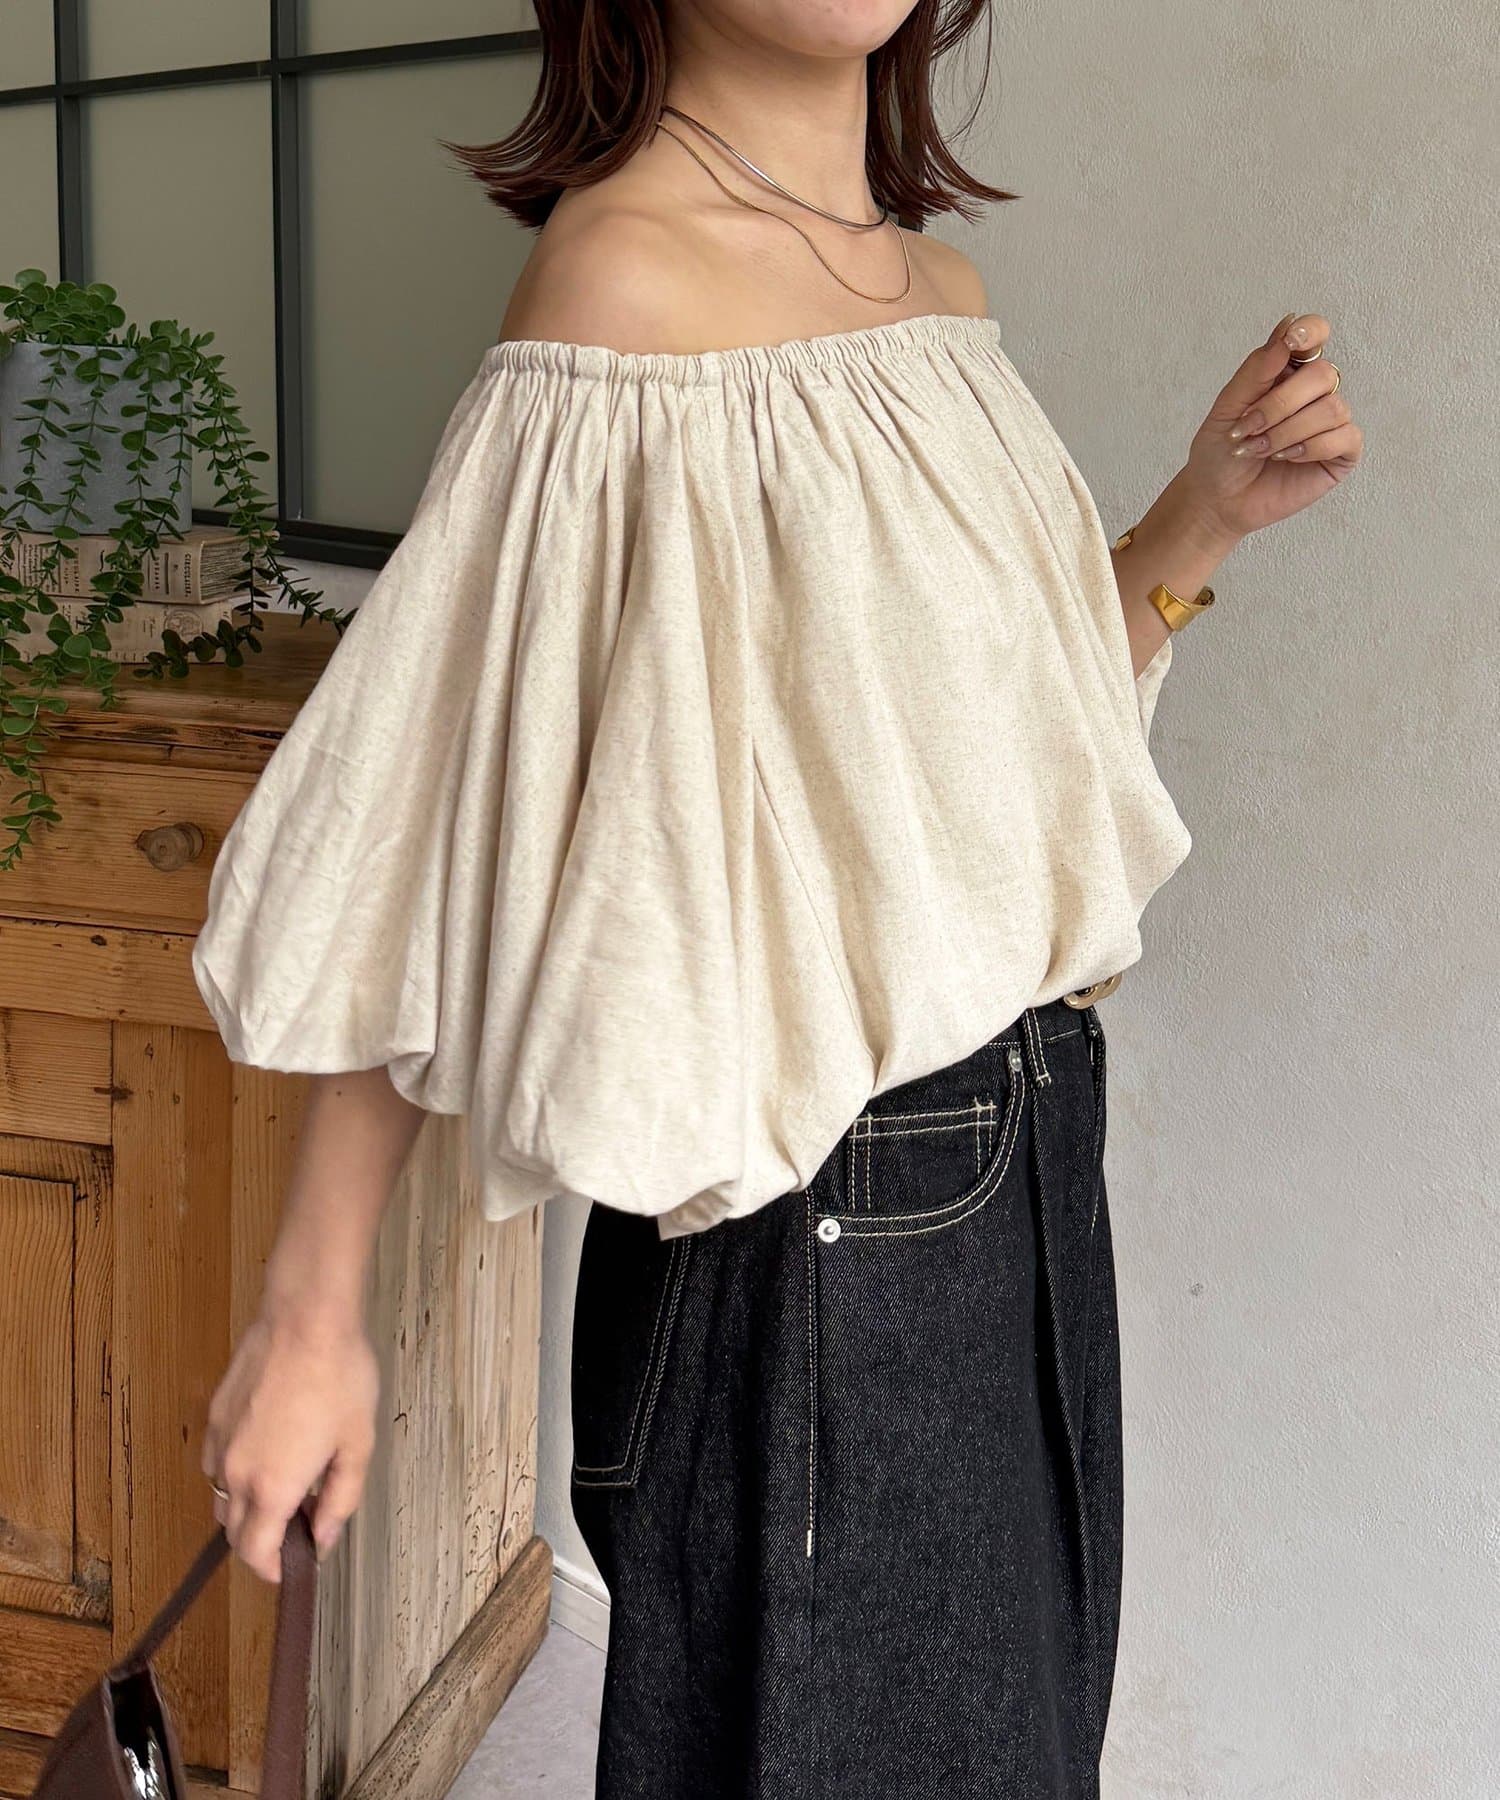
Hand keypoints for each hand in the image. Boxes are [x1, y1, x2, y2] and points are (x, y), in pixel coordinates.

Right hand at [201, 1302, 378, 1582]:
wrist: (306, 1320)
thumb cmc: (339, 1378)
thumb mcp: (357, 1444)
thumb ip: (339, 1500)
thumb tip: (322, 1537)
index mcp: (273, 1488)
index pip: (256, 1553)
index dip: (272, 1570)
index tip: (291, 1567)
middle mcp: (237, 1473)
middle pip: (235, 1532)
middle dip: (261, 1543)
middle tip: (295, 1527)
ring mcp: (219, 1443)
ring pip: (221, 1498)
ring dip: (245, 1509)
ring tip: (282, 1490)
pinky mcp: (214, 1416)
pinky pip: (215, 1463)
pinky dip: (233, 1474)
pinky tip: (264, 1454)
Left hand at [1176, 311, 1363, 542]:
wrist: (1217, 499)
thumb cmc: (1220, 453)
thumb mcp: (1228, 407)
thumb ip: (1257, 369)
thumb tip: (1288, 325)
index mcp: (1287, 372)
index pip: (1314, 335)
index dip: (1311, 330)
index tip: (1292, 341)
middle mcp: (1314, 393)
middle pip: (1323, 375)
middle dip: (1281, 404)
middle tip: (1249, 428)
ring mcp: (1331, 423)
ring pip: (1332, 408)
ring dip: (1289, 431)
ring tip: (1260, 449)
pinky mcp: (1341, 453)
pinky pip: (1345, 436)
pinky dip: (1311, 447)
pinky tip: (1287, 458)